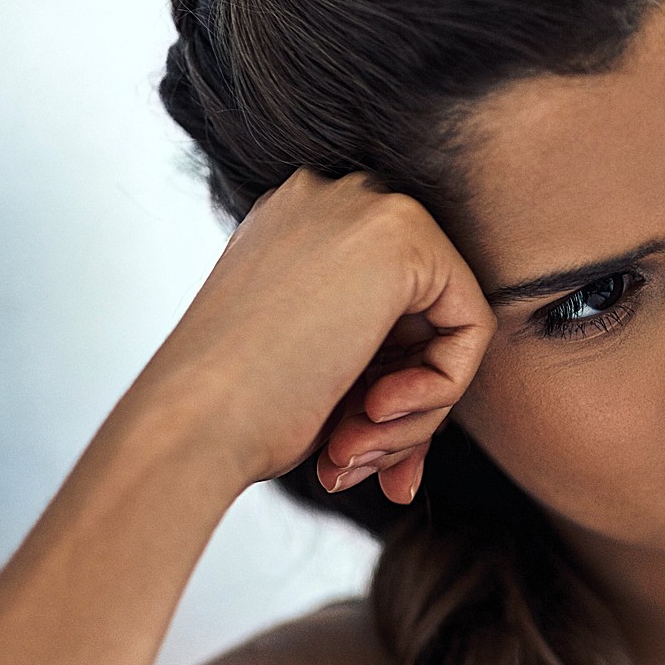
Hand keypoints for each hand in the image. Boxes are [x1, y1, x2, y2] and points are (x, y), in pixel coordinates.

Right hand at [138, 170, 493, 503]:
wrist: (193, 422)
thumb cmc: (234, 412)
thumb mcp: (311, 363)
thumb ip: (373, 352)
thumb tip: (429, 380)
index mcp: (299, 226)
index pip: (389, 311)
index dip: (386, 388)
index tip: (357, 451)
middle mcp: (334, 200)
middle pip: (423, 317)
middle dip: (407, 406)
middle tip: (363, 464)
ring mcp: (368, 208)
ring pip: (448, 327)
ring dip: (415, 412)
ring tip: (355, 451)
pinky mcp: (404, 236)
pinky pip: (471, 327)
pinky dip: (439, 390)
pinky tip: (375, 414)